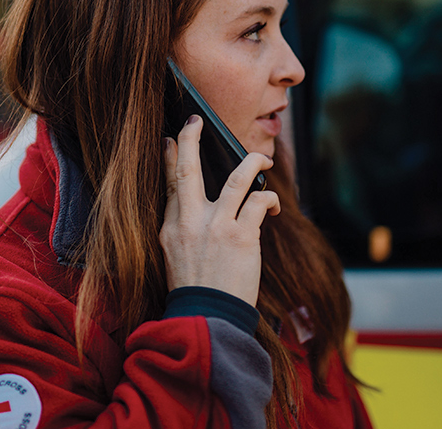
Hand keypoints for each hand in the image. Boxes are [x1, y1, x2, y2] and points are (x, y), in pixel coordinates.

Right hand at [159, 115, 280, 306]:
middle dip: (190, 141)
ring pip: (236, 179)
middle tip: (194, 122)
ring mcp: (216, 227)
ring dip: (252, 163)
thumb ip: (181, 228)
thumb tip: (191, 205)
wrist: (207, 318)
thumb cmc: (195, 291)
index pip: (170, 185)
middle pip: (188, 171)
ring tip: (262, 158)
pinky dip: (267, 199)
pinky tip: (271, 205)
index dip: (171, 158)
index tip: (172, 140)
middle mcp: (190, 222)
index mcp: (170, 228)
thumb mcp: (173, 257)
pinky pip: (258, 201)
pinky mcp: (242, 236)